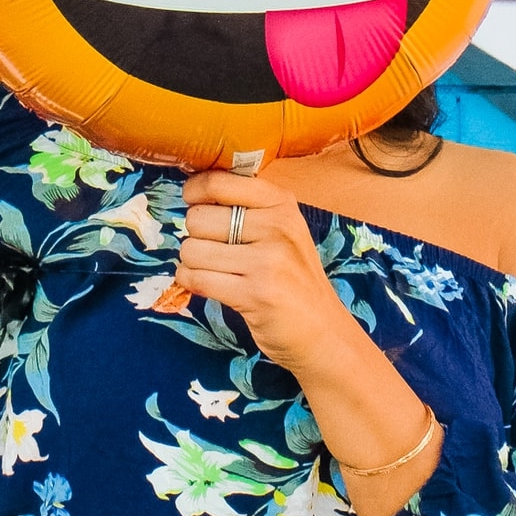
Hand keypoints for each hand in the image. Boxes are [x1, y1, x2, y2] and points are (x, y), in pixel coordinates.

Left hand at [177, 171, 352, 372]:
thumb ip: (247, 209)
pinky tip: (207, 284)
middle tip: (214, 250)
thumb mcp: (283, 232)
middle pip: (198, 218)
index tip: (194, 203)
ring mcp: (268, 260)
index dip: (194, 192)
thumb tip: (192, 194)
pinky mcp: (255, 294)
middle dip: (195, 236)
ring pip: (192, 250)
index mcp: (281, 204)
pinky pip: (196, 278)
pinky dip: (190, 282)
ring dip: (192, 263)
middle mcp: (277, 226)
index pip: (218, 182)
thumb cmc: (294, 280)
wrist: (325, 332)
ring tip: (214, 270)